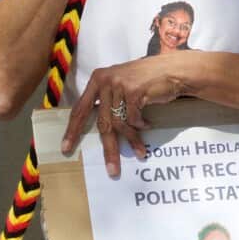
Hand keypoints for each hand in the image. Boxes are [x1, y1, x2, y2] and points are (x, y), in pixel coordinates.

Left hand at [60, 55, 188, 176]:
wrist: (172, 70)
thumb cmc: (146, 80)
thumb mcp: (120, 85)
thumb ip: (107, 100)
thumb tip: (100, 128)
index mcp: (97, 80)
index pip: (80, 108)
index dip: (73, 130)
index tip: (66, 148)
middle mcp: (105, 81)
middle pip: (101, 122)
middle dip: (108, 148)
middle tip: (112, 169)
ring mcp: (119, 85)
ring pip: (119, 123)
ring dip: (132, 140)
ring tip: (139, 152)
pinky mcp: (134, 90)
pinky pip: (133, 118)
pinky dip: (141, 126)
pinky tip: (148, 124)